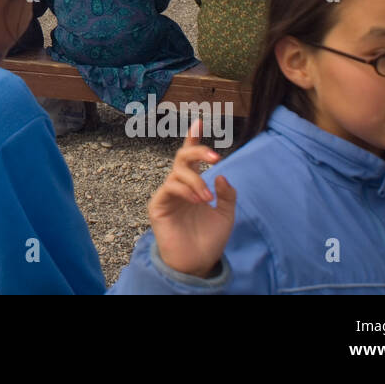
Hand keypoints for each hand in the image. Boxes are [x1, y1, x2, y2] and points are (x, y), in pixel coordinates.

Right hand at [148, 121, 235, 277]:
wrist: (197, 263)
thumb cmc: (209, 239)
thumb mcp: (226, 214)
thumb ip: (227, 194)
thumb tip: (221, 175)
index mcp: (194, 184)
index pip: (192, 158)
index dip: (194, 140)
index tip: (199, 122)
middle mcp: (179, 186)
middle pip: (182, 158)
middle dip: (197, 151)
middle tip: (215, 157)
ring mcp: (168, 194)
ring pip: (177, 172)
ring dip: (196, 181)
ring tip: (207, 198)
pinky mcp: (158, 204)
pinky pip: (170, 187)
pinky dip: (185, 190)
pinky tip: (197, 200)